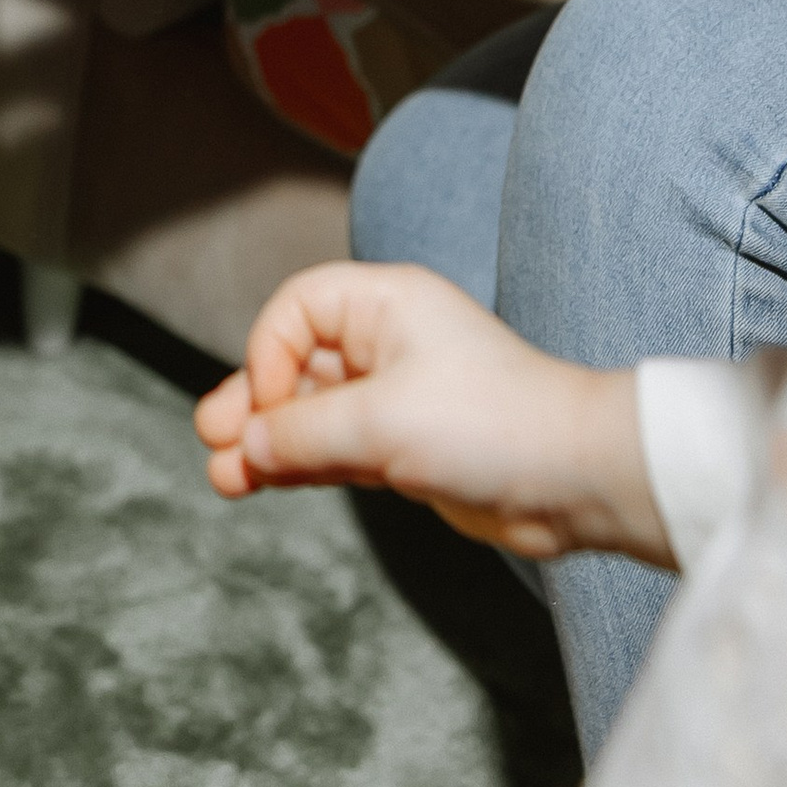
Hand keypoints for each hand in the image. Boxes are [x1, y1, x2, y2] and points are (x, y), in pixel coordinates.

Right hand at [194, 260, 668, 561]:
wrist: (574, 479)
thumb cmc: (490, 424)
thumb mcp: (382, 422)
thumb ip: (305, 432)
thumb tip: (246, 445)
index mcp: (386, 304)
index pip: (296, 310)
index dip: (269, 354)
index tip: (273, 408)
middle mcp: (387, 343)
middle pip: (295, 363)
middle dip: (254, 404)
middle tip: (212, 441)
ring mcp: (396, 398)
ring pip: (312, 414)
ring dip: (269, 443)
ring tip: (223, 479)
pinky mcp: (406, 448)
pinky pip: (336, 448)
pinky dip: (301, 464)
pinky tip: (263, 482)